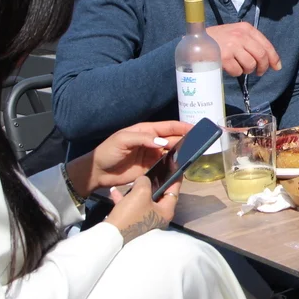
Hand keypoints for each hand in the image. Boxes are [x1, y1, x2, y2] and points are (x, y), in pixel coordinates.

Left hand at [66, 120, 190, 197]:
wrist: (98, 172)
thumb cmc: (108, 151)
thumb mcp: (123, 140)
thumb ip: (143, 139)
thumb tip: (163, 142)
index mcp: (146, 131)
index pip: (168, 127)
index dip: (182, 127)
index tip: (196, 128)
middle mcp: (152, 142)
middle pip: (173, 140)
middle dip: (186, 140)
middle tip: (200, 143)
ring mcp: (153, 156)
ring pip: (172, 153)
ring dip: (182, 153)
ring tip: (195, 154)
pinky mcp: (151, 169)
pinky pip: (166, 166)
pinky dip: (175, 166)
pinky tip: (182, 166)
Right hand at [105, 176, 178, 244]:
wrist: (111, 235)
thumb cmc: (131, 213)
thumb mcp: (141, 192)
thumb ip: (145, 182)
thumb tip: (143, 180)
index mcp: (166, 211)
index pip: (174, 191)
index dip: (175, 177)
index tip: (174, 165)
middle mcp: (158, 216)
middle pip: (159, 195)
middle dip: (155, 182)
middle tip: (153, 170)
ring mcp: (145, 220)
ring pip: (144, 200)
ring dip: (137, 189)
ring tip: (135, 179)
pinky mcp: (132, 221)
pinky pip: (131, 206)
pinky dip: (125, 198)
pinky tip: (114, 191)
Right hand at [206, 22, 282, 76]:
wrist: (197, 40)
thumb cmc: (219, 38)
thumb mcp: (236, 33)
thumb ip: (252, 43)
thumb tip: (271, 62)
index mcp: (246, 28)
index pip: (266, 45)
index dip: (274, 58)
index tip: (277, 67)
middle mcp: (241, 36)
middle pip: (261, 56)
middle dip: (263, 67)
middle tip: (258, 72)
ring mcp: (232, 46)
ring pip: (251, 64)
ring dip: (248, 70)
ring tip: (242, 68)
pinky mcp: (224, 57)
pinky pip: (238, 71)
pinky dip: (237, 73)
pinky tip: (231, 68)